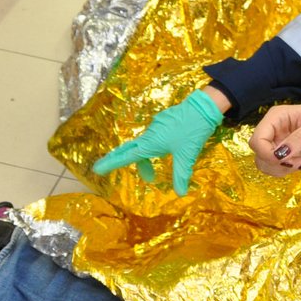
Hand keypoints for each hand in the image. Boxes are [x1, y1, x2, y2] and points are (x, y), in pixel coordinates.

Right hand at [91, 89, 222, 194]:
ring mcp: (156, 126)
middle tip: (105, 170)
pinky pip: (151, 138)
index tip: (97, 169)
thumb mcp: (187, 156)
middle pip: (129, 150)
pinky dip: (151, 150)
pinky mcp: (163, 122)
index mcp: (151, 143)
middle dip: (119, 161)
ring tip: (152, 175)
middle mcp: (149, 134)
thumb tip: (180, 193)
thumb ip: (181, 175)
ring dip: (143, 160)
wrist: (203, 107)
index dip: (111, 164)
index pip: (126, 156)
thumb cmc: (193, 131)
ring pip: (143, 145)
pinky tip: (163, 154)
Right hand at [251, 102, 300, 173]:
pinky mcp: (286, 153)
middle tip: (298, 162)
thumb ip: (299, 139)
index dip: (266, 153)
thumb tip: (280, 154)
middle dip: (275, 162)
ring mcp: (279, 142)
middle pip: (258, 153)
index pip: (257, 139)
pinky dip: (285, 170)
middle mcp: (274, 128)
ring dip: (280, 169)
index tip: (284, 160)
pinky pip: (275, 167)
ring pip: (264, 162)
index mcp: (277, 116)